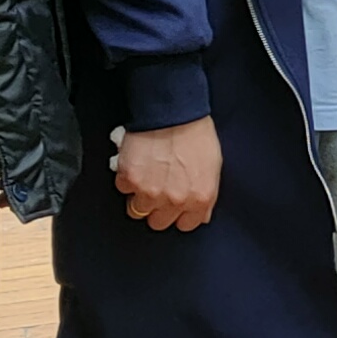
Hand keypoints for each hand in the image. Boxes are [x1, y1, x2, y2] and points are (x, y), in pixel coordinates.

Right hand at [113, 117, 222, 231]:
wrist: (173, 112)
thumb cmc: (195, 133)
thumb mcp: (213, 167)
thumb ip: (205, 194)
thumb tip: (200, 213)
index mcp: (199, 198)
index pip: (186, 225)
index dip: (179, 214)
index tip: (174, 206)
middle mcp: (175, 200)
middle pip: (158, 222)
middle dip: (157, 208)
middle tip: (157, 190)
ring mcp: (150, 192)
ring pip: (137, 210)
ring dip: (139, 195)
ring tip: (145, 176)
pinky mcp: (130, 179)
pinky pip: (123, 188)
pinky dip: (127, 178)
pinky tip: (136, 163)